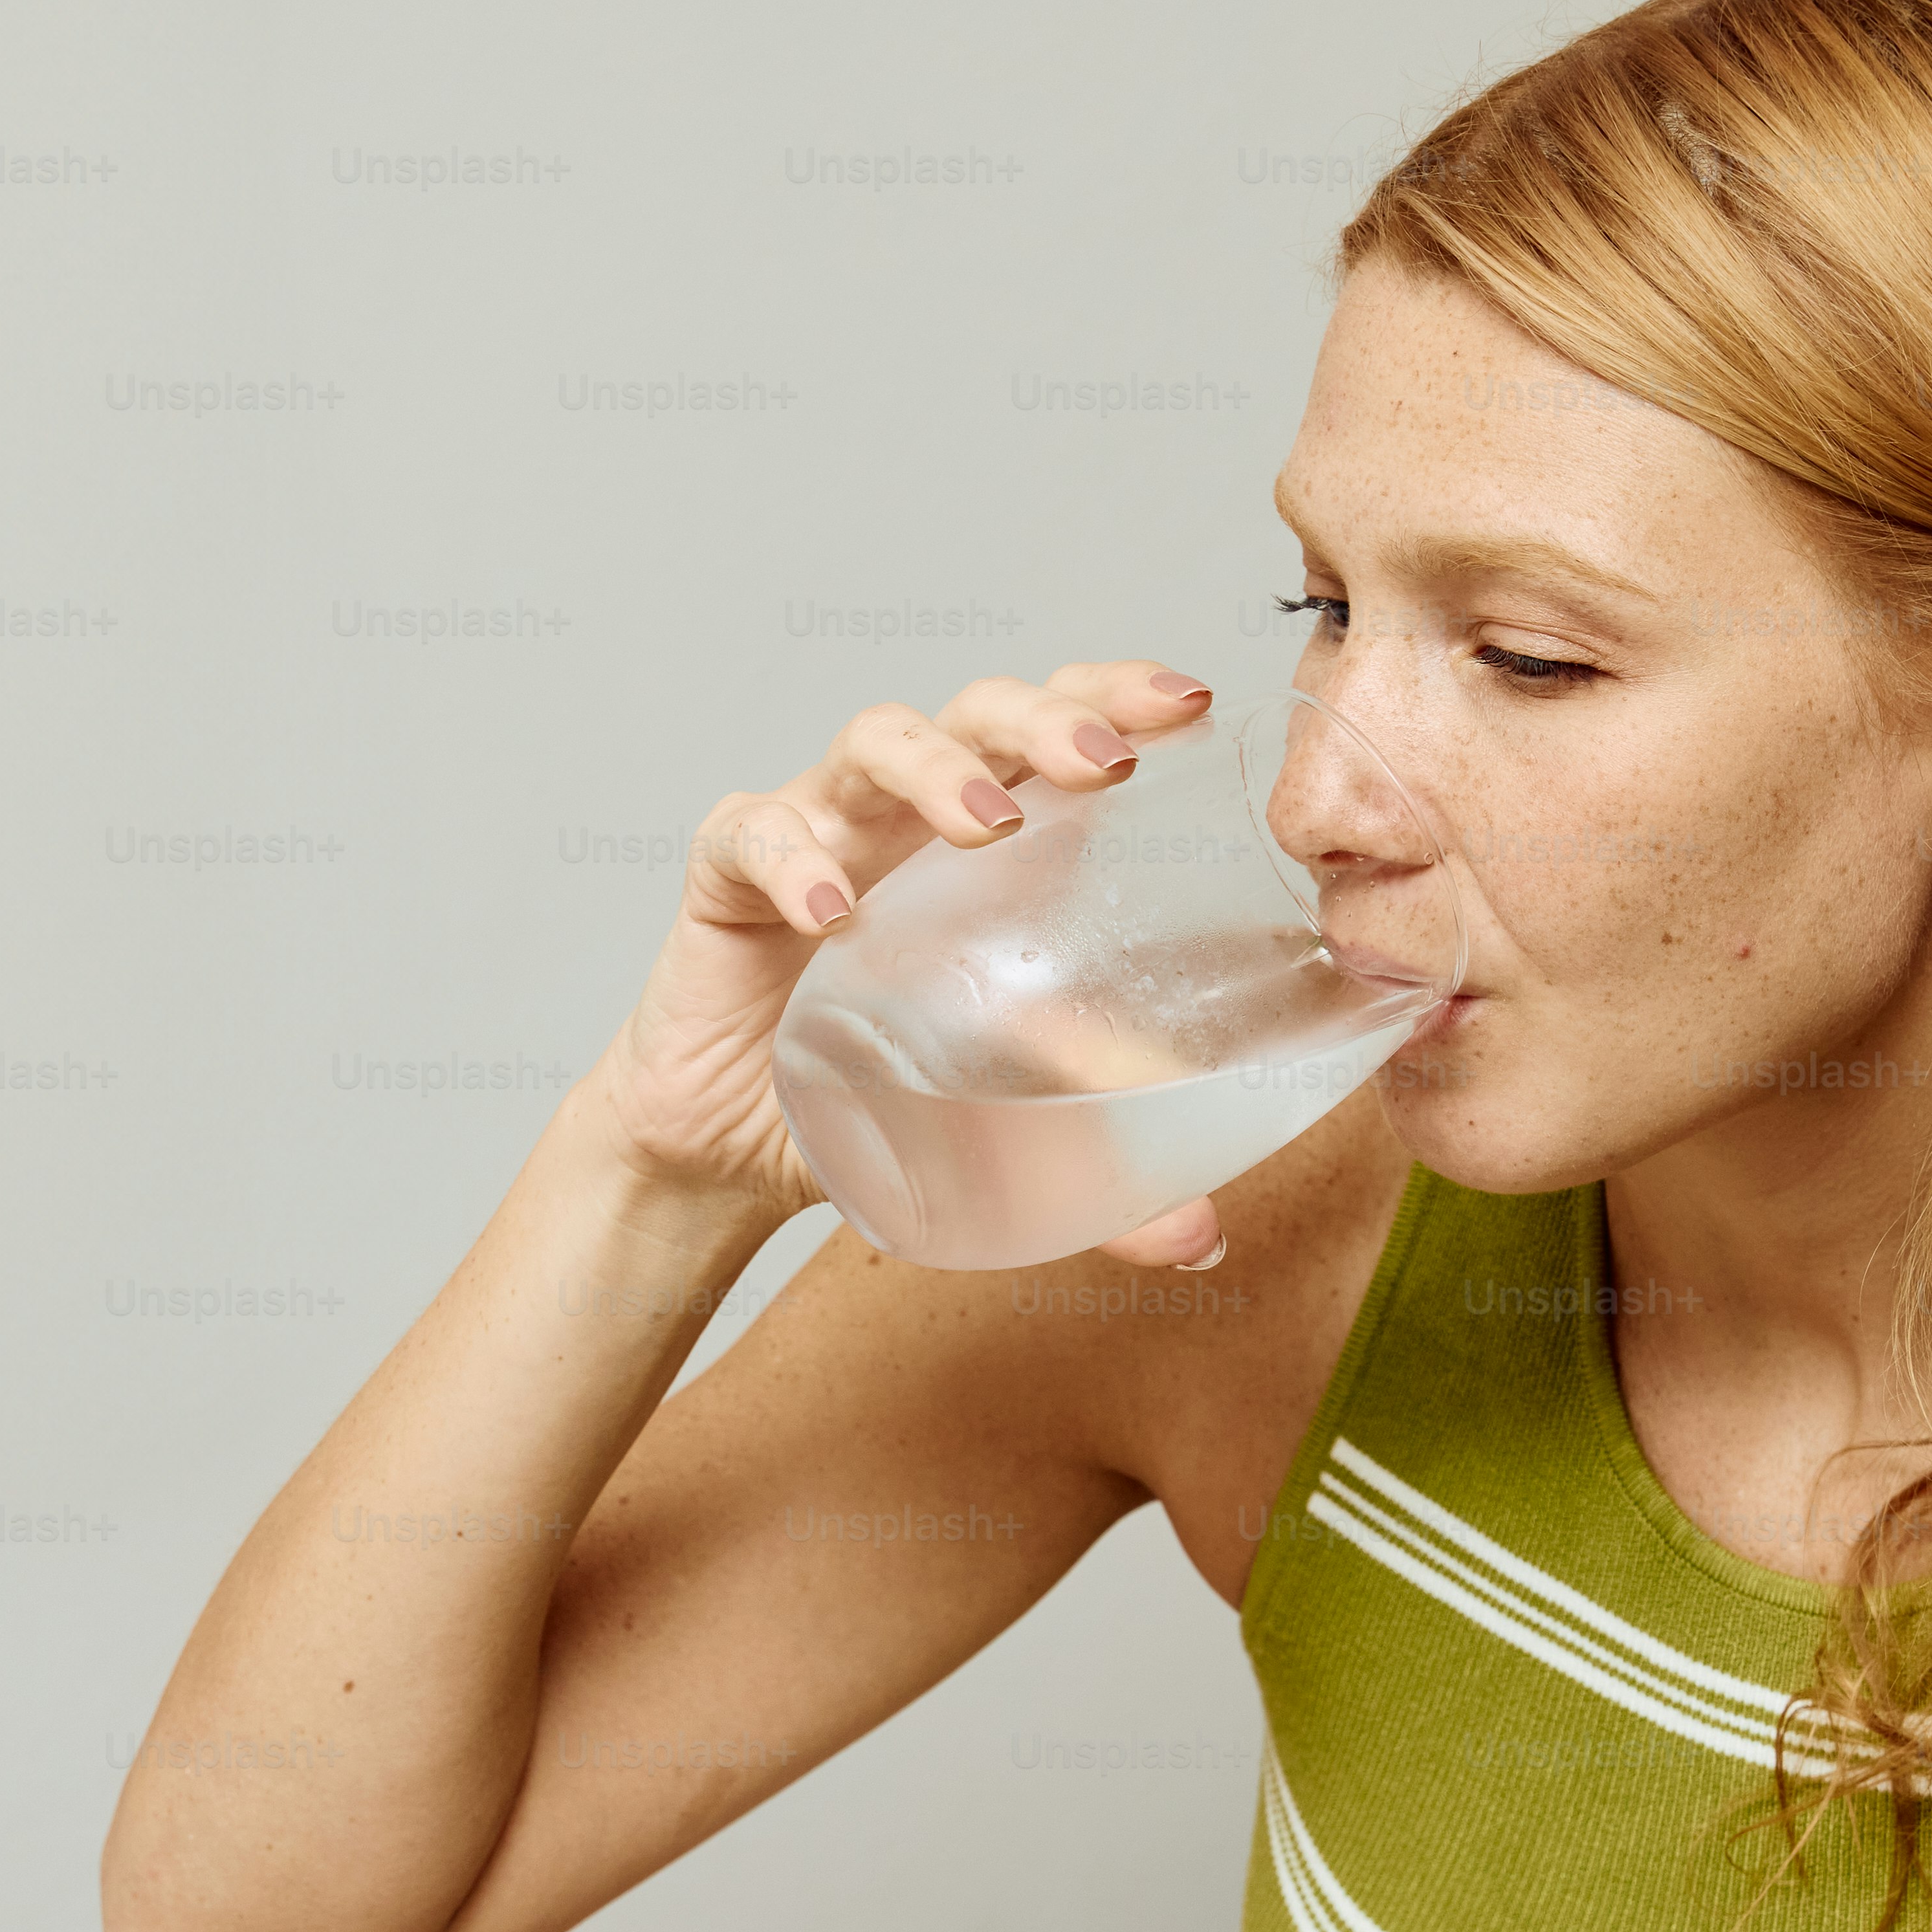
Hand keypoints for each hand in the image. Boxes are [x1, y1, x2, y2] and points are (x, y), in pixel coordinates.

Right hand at [588, 663, 1228, 1266]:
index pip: (1058, 730)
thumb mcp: (997, 1130)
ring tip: (986, 821)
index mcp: (990, 850)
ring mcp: (817, 831)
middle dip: (1045, 720)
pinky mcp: (726, 875)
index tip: (1187, 702)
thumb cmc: (871, 1097)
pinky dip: (790, 856)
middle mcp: (907, 819)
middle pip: (978, 712)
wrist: (728, 1150)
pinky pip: (751, 833)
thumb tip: (1204, 1235)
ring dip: (937, 766)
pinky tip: (829, 910)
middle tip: (1104, 765)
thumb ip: (1094, 1166)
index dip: (1116, 696)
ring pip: (872, 741)